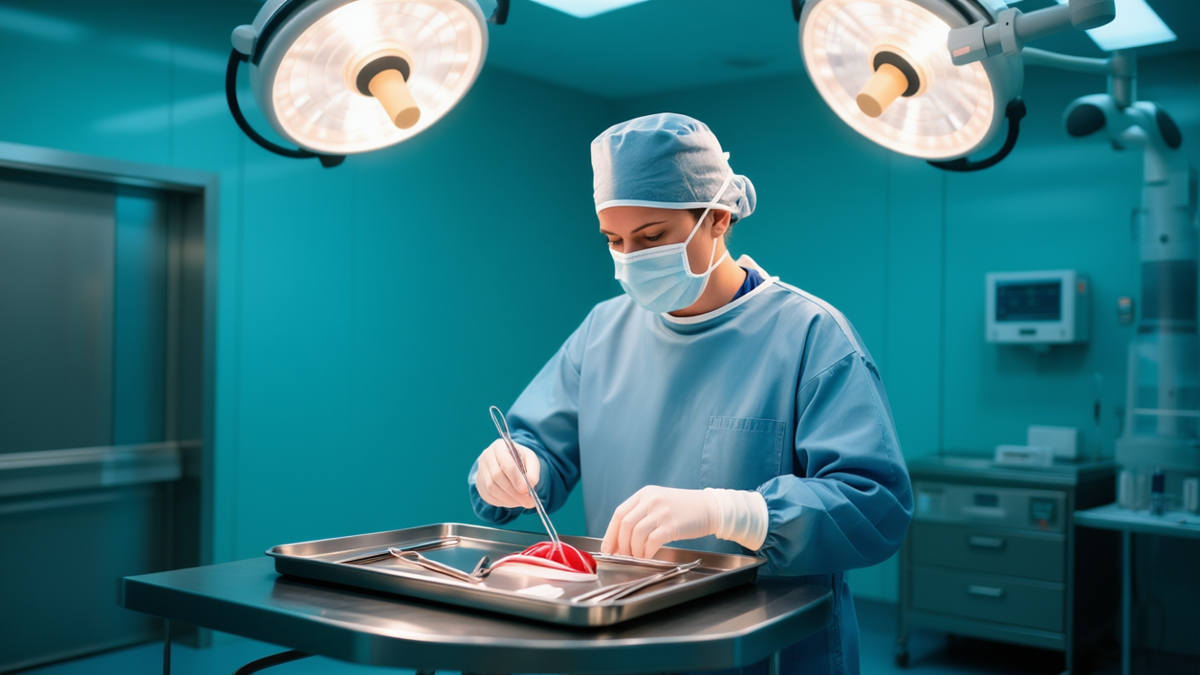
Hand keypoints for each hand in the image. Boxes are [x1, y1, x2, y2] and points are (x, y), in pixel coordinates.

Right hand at [474, 439, 540, 508]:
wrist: (508, 462)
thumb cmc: (520, 459)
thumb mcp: (530, 459)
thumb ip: (533, 471)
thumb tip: (531, 483)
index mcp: (499, 447)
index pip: (505, 463)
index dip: (516, 478)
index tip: (526, 490)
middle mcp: (486, 457)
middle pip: (496, 476)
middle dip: (513, 491)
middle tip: (527, 501)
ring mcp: (480, 470)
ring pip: (491, 488)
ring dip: (508, 498)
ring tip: (522, 502)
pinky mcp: (479, 483)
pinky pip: (488, 496)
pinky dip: (502, 501)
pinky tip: (513, 501)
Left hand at [601, 486, 717, 558]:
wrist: (709, 508)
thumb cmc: (683, 509)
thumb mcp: (659, 503)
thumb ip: (641, 515)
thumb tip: (622, 539)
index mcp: (645, 494)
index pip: (619, 513)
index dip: (611, 533)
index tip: (607, 548)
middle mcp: (651, 500)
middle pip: (625, 524)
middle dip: (621, 544)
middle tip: (624, 555)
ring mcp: (661, 512)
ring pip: (636, 534)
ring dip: (634, 550)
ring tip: (638, 556)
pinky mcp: (672, 525)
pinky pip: (652, 541)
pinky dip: (647, 551)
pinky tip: (649, 554)